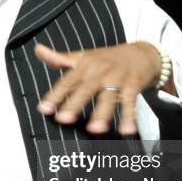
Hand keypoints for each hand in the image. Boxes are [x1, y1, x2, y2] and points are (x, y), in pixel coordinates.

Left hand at [35, 42, 163, 134]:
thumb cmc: (108, 58)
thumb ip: (60, 58)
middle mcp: (100, 72)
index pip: (67, 82)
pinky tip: (126, 130)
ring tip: (95, 130)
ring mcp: (117, 78)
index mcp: (85, 66)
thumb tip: (38, 50)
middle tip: (63, 120)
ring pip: (108, 97)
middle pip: (86, 89)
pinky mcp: (134, 86)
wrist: (143, 52)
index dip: (55, 95)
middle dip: (75, 104)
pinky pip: (131, 102)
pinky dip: (129, 116)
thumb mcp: (83, 56)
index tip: (43, 109)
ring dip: (102, 113)